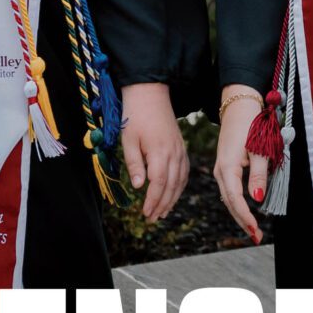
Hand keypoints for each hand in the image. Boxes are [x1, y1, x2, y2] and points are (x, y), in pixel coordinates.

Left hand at [118, 83, 186, 221]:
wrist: (150, 93)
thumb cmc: (135, 115)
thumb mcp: (129, 140)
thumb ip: (135, 164)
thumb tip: (140, 187)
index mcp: (160, 152)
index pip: (159, 184)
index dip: (153, 201)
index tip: (145, 213)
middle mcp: (174, 153)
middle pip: (172, 186)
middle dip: (162, 205)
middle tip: (152, 219)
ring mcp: (180, 150)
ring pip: (180, 180)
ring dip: (172, 198)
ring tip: (162, 212)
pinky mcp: (181, 147)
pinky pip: (184, 171)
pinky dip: (180, 186)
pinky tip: (173, 193)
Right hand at [212, 90, 270, 244]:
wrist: (239, 105)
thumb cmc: (252, 124)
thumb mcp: (259, 148)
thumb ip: (258, 174)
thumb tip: (256, 198)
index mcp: (227, 167)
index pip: (236, 199)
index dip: (245, 217)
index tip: (256, 231)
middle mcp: (220, 170)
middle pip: (229, 202)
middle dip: (242, 221)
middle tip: (256, 238)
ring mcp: (221, 168)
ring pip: (228, 197)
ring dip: (239, 214)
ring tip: (252, 229)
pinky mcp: (224, 165)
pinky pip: (229, 189)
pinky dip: (237, 202)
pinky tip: (244, 211)